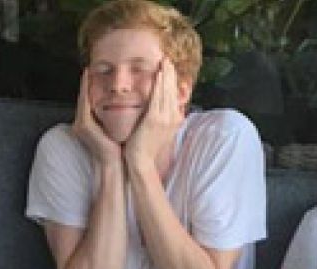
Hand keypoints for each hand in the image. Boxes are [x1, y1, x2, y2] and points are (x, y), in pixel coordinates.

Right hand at [73, 68, 122, 169]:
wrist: (113, 162)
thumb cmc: (117, 147)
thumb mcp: (114, 127)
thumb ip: (112, 115)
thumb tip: (122, 101)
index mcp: (87, 123)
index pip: (88, 100)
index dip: (90, 86)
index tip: (94, 72)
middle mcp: (81, 122)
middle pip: (83, 98)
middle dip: (85, 83)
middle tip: (88, 67)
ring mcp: (81, 124)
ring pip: (82, 99)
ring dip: (84, 85)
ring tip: (87, 71)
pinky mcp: (84, 125)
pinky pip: (84, 104)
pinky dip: (86, 92)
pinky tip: (89, 81)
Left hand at [123, 59, 183, 173]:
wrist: (141, 162)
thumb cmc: (147, 148)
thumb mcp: (160, 131)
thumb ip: (164, 119)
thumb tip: (166, 110)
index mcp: (174, 119)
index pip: (175, 95)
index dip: (173, 80)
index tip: (170, 68)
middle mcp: (172, 117)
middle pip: (173, 90)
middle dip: (171, 73)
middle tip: (168, 59)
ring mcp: (164, 118)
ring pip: (167, 91)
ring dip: (166, 74)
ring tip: (164, 61)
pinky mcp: (154, 119)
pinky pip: (158, 98)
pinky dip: (159, 85)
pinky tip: (159, 74)